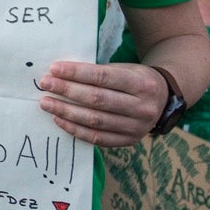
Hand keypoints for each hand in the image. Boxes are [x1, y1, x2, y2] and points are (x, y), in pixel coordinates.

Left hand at [37, 61, 166, 146]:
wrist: (163, 100)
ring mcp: (136, 127)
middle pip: (97, 99)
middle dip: (67, 91)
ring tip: (46, 103)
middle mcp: (141, 107)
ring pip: (95, 121)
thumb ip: (100, 73)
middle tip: (45, 85)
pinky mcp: (129, 141)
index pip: (103, 77)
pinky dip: (76, 129)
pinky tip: (59, 120)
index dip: (77, 73)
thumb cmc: (136, 79)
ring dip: (66, 111)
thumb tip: (62, 74)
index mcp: (141, 83)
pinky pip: (97, 138)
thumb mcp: (126, 69)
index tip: (54, 69)